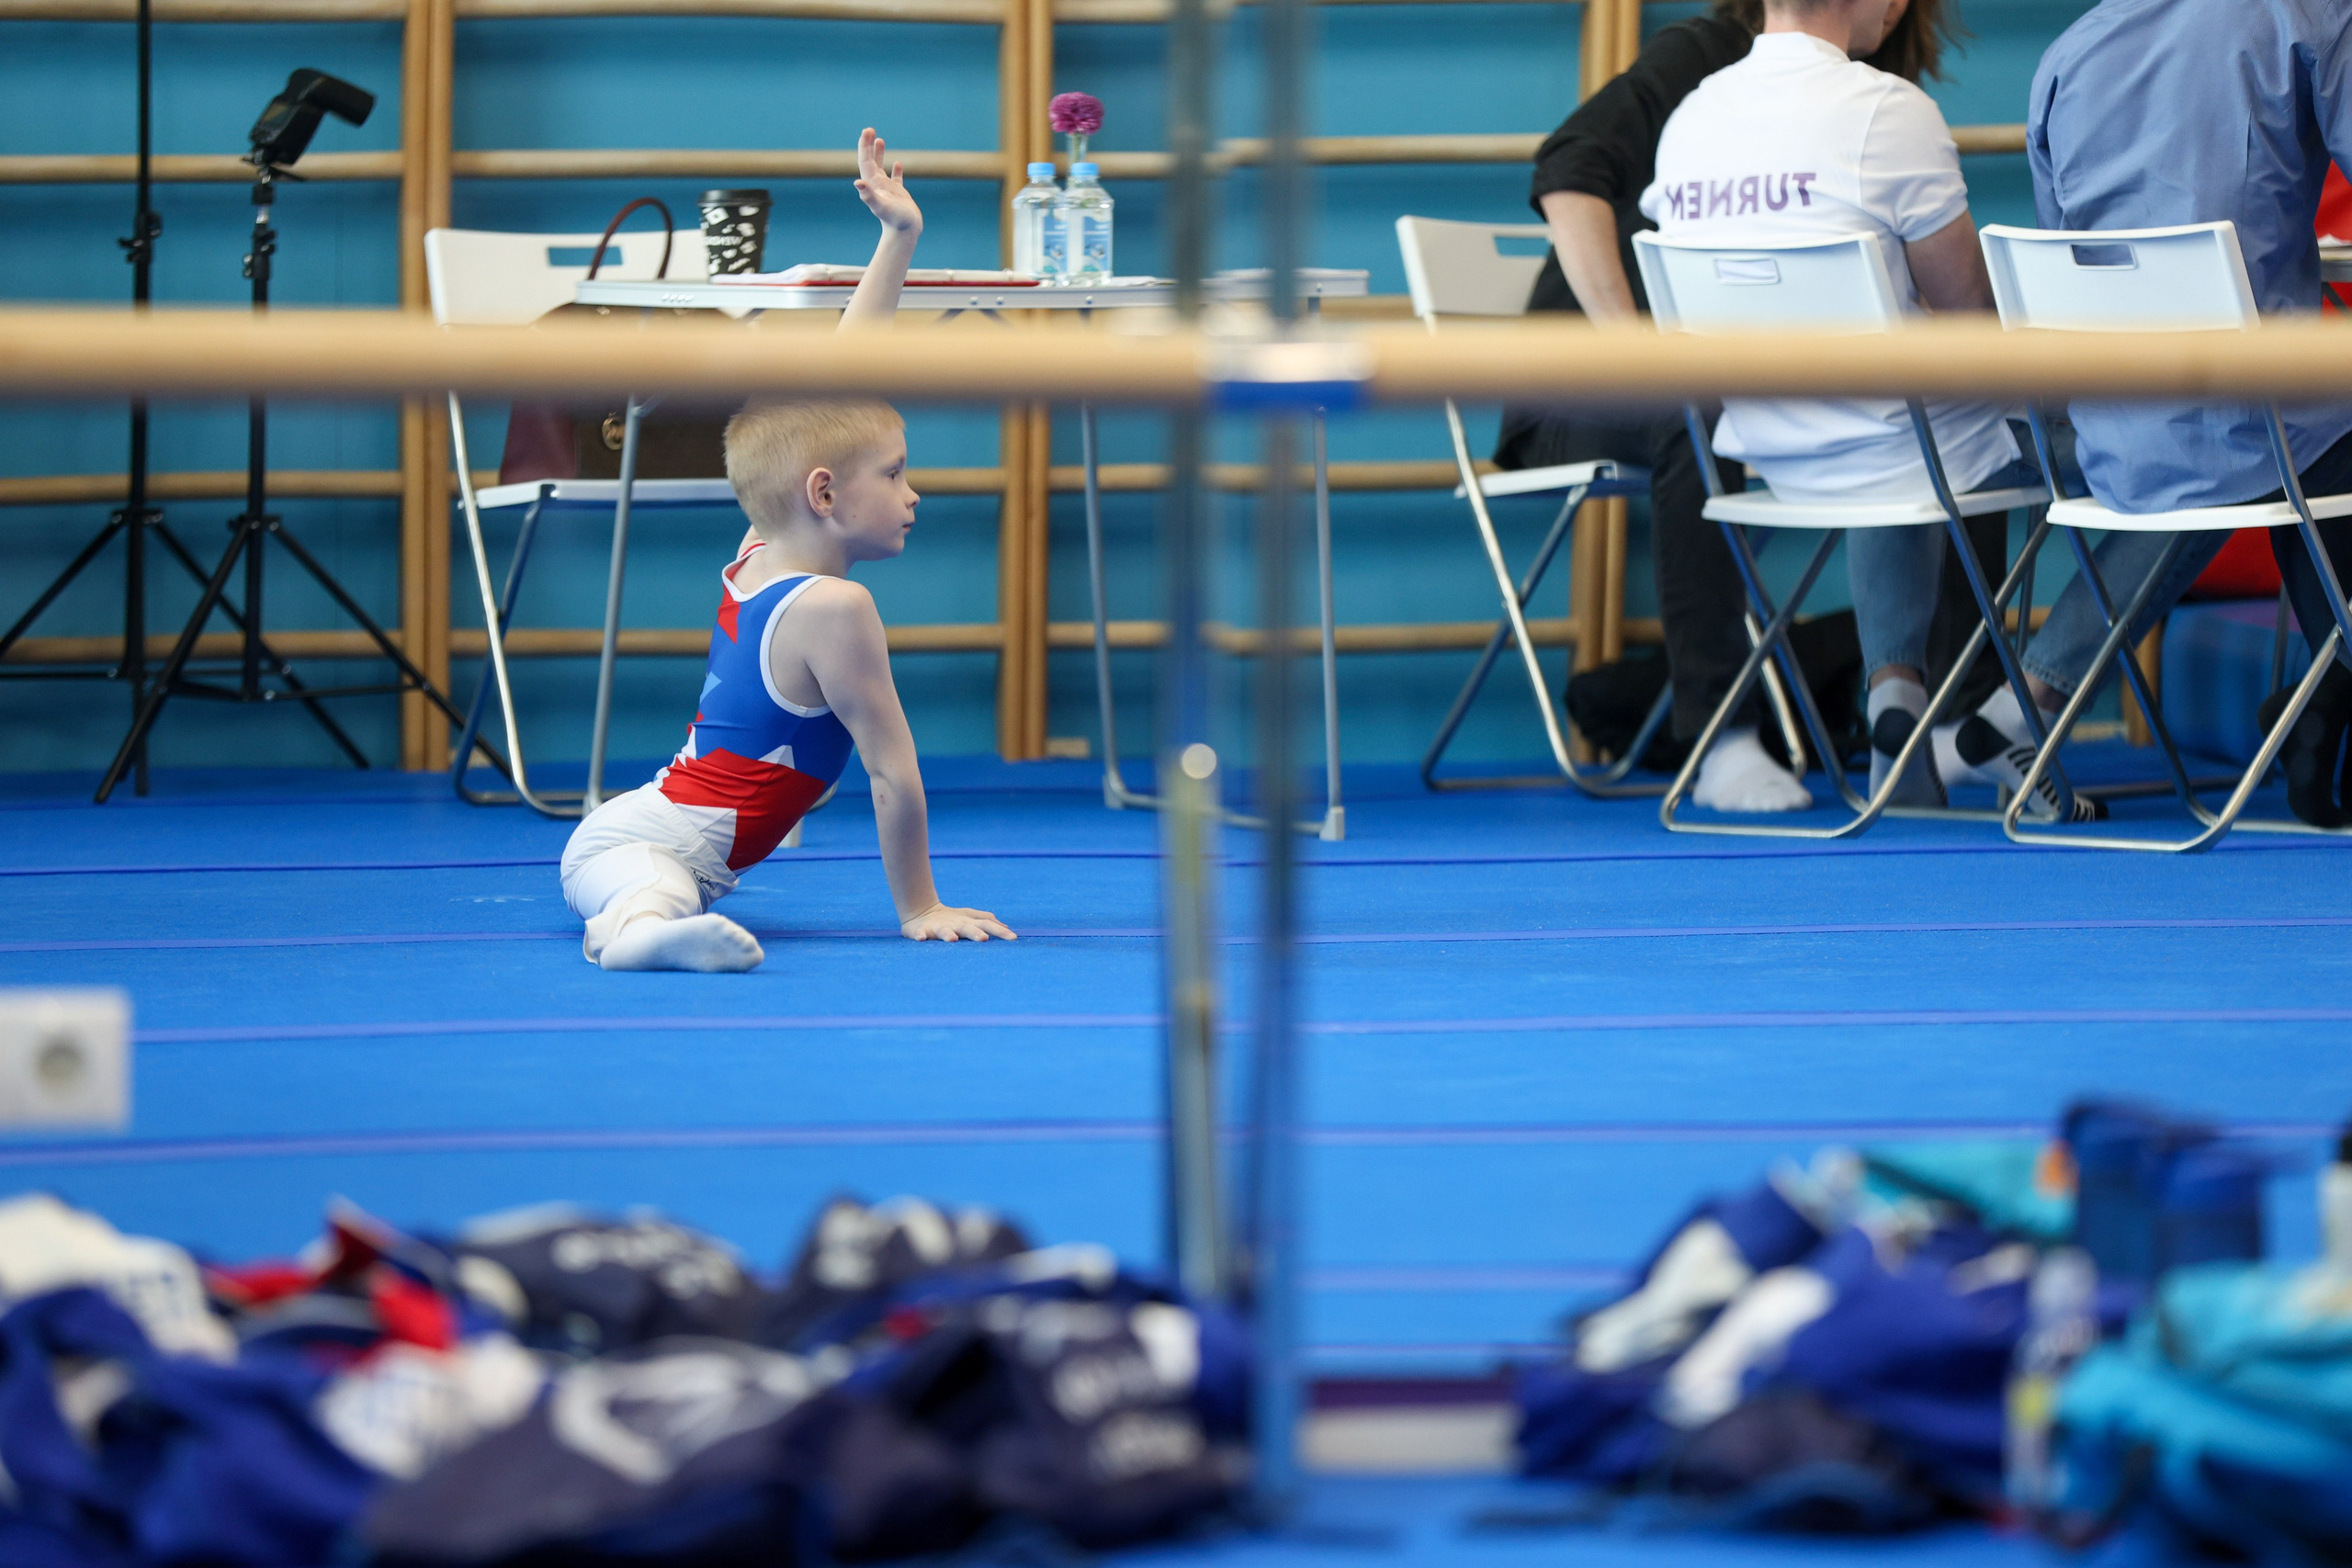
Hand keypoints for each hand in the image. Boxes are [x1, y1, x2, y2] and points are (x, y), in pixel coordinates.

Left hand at [854, 127, 922, 236]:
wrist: (904, 234)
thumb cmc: (895, 220)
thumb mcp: (881, 206)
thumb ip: (869, 195)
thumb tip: (858, 182)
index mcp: (872, 185)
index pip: (865, 161)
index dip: (864, 146)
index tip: (867, 131)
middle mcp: (878, 186)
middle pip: (870, 161)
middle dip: (869, 145)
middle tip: (870, 129)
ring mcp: (888, 190)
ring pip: (881, 168)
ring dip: (879, 154)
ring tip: (880, 140)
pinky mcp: (899, 195)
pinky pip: (896, 179)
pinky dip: (895, 170)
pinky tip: (897, 163)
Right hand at [900, 902, 1014, 941]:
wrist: (922, 912)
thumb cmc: (952, 918)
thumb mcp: (970, 918)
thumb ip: (987, 921)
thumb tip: (1007, 928)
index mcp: (968, 922)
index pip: (987, 924)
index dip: (1000, 931)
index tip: (1013, 938)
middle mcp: (956, 924)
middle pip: (968, 928)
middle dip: (976, 933)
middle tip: (984, 939)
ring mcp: (939, 927)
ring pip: (944, 931)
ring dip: (948, 934)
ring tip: (952, 939)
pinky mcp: (922, 930)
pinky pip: (920, 933)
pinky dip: (920, 935)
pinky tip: (920, 939)